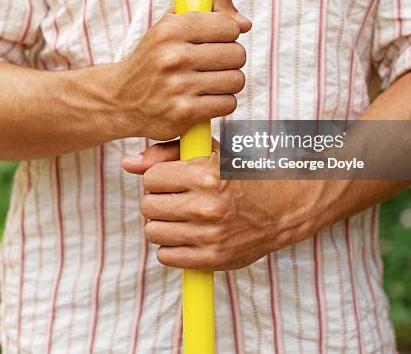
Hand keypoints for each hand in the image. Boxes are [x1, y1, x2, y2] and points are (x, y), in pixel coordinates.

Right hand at [111, 0, 251, 139]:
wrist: (120, 99)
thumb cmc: (152, 59)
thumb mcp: (170, 25)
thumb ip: (210, 11)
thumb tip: (245, 23)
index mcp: (171, 29)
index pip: (229, 26)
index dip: (228, 34)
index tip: (217, 40)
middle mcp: (174, 56)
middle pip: (237, 54)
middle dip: (230, 59)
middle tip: (212, 64)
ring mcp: (179, 87)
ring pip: (236, 80)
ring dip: (227, 83)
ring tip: (209, 82)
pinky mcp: (185, 113)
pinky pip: (228, 104)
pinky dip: (221, 102)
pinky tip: (205, 98)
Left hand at [122, 139, 326, 269]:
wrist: (282, 207)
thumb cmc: (239, 175)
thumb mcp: (208, 152)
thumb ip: (166, 153)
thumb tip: (128, 164)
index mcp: (204, 175)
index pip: (151, 178)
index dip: (158, 178)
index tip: (170, 180)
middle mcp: (206, 206)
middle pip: (148, 206)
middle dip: (157, 200)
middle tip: (175, 198)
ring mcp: (209, 235)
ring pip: (153, 231)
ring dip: (162, 223)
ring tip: (180, 216)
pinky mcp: (212, 259)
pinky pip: (166, 256)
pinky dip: (171, 246)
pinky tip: (187, 234)